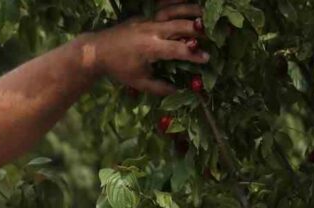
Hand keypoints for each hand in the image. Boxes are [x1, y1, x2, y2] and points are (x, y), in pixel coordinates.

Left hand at [84, 2, 208, 95]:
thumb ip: (159, 87)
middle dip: (200, 31)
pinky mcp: (145, 15)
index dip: (194, 54)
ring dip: (192, 12)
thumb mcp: (138, 82)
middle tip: (216, 35)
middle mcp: (152, 30)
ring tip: (208, 15)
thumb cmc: (118, 68)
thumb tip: (179, 92)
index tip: (207, 58)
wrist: (97, 50)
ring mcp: (148, 20)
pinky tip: (189, 5)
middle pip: (181, 27)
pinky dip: (178, 5)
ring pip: (174, 11)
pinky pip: (165, 7)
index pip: (178, 50)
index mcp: (150, 48)